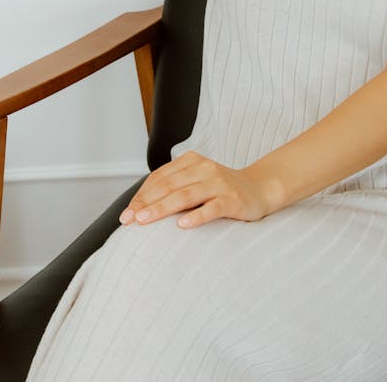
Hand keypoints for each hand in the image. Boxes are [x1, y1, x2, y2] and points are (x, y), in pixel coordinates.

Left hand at [118, 150, 276, 229]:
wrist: (259, 189)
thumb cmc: (221, 189)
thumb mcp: (196, 182)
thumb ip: (174, 188)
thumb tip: (140, 208)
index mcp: (191, 161)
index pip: (160, 177)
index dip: (142, 195)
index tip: (127, 212)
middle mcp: (203, 168)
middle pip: (169, 186)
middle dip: (146, 203)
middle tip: (129, 219)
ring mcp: (218, 183)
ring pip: (185, 195)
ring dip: (162, 208)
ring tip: (145, 220)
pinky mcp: (232, 199)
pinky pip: (212, 207)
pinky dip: (196, 216)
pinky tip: (182, 225)